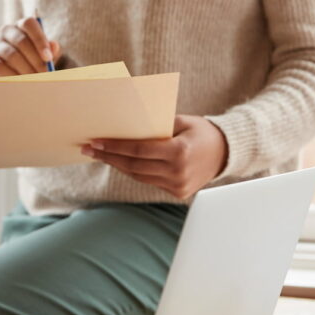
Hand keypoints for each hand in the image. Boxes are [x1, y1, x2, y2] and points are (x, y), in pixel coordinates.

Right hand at [0, 17, 61, 76]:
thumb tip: (54, 46)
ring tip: (35, 81)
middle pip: (21, 40)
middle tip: (45, 74)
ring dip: (25, 70)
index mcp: (21, 25)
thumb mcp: (43, 56)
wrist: (13, 77)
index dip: (39, 40)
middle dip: (35, 60)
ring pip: (11, 55)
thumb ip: (50, 50)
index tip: (48, 58)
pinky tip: (20, 83)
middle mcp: (6, 31)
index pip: (29, 23)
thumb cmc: (32, 62)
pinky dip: (12, 76)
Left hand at [81, 115, 228, 198]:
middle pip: (134, 166)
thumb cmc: (200, 131)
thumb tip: (124, 127)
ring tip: (100, 155)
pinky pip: (148, 181)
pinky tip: (119, 162)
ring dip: (117, 165)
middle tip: (89, 148)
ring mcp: (178, 186)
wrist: (226, 153)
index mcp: (179, 152)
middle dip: (108, 157)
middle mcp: (178, 172)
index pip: (138, 151)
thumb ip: (155, 126)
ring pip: (138, 176)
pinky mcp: (177, 193)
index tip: (95, 142)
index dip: (114, 147)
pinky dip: (133, 171)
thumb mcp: (180, 121)